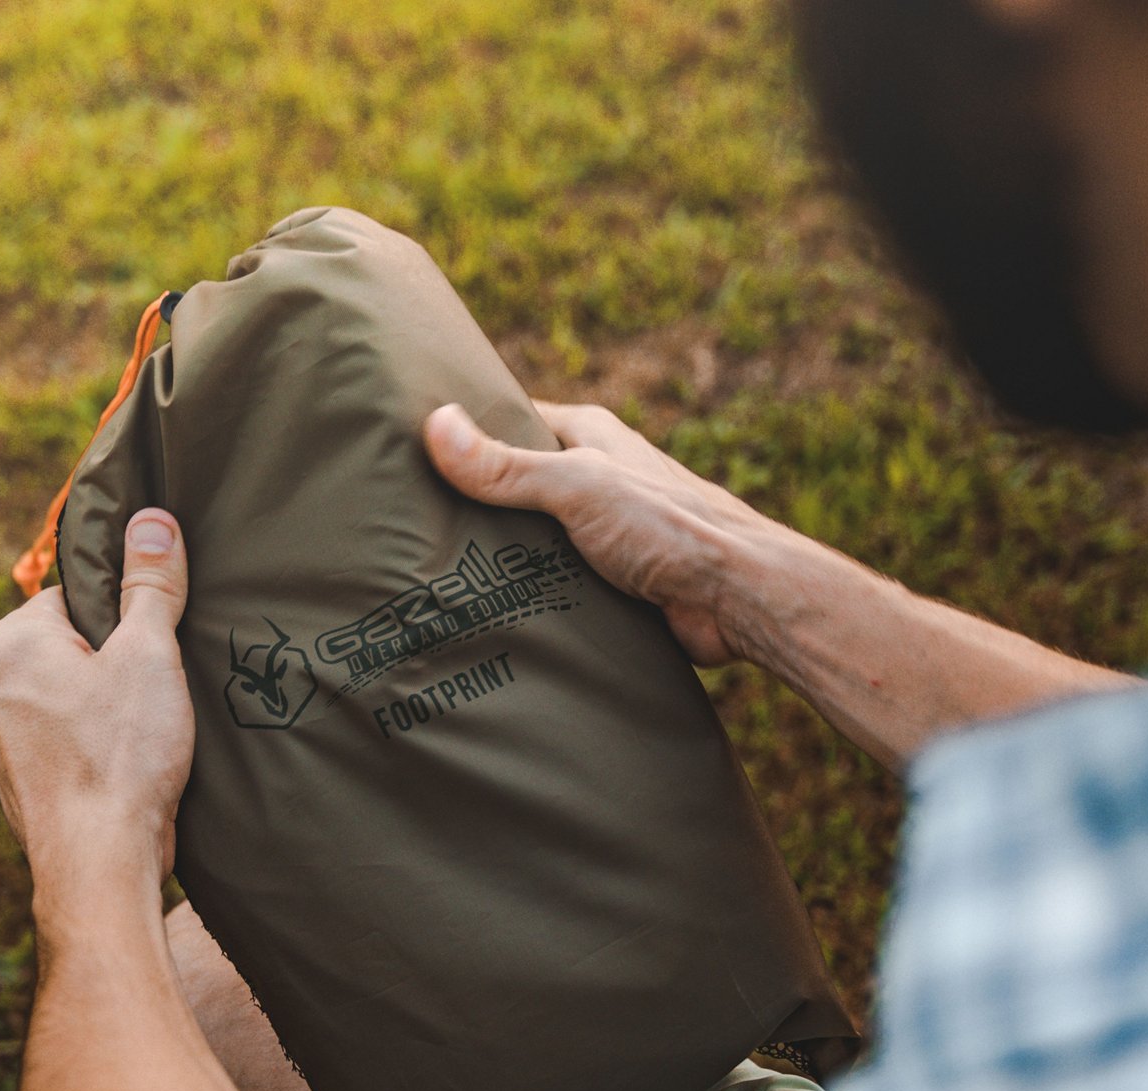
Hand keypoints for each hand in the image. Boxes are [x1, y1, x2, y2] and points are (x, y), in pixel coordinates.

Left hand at [0, 509, 194, 902]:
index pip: (78, 598)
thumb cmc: (122, 756)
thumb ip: (150, 585)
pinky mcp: (17, 780)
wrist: (99, 861)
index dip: (129, 621)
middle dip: (117, 666)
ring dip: (108, 708)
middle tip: (158, 696)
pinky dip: (96, 746)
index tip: (157, 651)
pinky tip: (130, 766)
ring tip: (147, 735)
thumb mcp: (149, 655)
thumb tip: (152, 521)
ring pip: (69, 696)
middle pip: (72, 647)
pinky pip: (64, 739)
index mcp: (8, 642)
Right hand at [424, 400, 777, 665]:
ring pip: (536, 541)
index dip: (467, 430)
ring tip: (434, 574)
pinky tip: (491, 613)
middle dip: (475, 504)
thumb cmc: (671, 527)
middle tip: (409, 523)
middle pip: (518, 486)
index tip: (411, 445)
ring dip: (502, 560)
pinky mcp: (614, 586)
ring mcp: (606, 535)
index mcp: (592, 438)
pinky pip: (558, 587)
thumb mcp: (578, 486)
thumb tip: (435, 425)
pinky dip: (531, 598)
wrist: (739, 599)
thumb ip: (507, 467)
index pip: (513, 420)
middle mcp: (599, 480)